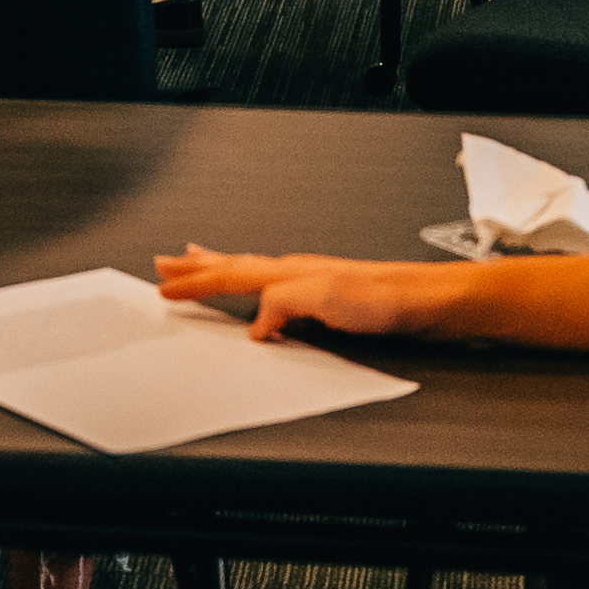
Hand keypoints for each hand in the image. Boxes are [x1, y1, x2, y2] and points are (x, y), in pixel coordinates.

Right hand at [154, 246, 434, 341]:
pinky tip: (259, 300)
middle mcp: (294, 272)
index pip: (229, 276)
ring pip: (251, 272)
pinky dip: (251, 288)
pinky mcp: (324, 299)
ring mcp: (308, 283)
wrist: (424, 300)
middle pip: (233, 266)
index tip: (164, 288)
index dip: (194, 283)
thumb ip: (282, 306)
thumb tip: (255, 326)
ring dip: (219, 268)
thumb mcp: (325, 299)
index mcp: (286, 272)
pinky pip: (271, 290)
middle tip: (164, 264)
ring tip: (198, 262)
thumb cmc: (384, 298)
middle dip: (196, 267)